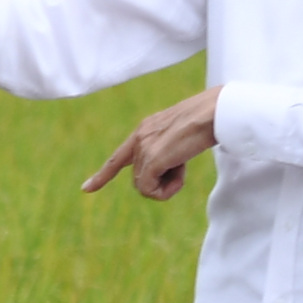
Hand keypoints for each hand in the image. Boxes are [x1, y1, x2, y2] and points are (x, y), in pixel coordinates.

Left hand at [83, 89, 221, 201]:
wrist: (215, 112)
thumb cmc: (208, 121)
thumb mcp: (181, 134)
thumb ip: (168, 148)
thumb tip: (165, 170)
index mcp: (144, 130)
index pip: (118, 157)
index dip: (102, 175)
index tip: (86, 189)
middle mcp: (140, 137)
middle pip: (139, 178)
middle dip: (161, 181)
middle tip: (182, 167)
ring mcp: (144, 148)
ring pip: (144, 186)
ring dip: (166, 185)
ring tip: (184, 166)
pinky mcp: (153, 159)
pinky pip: (149, 190)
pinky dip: (166, 190)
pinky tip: (181, 174)